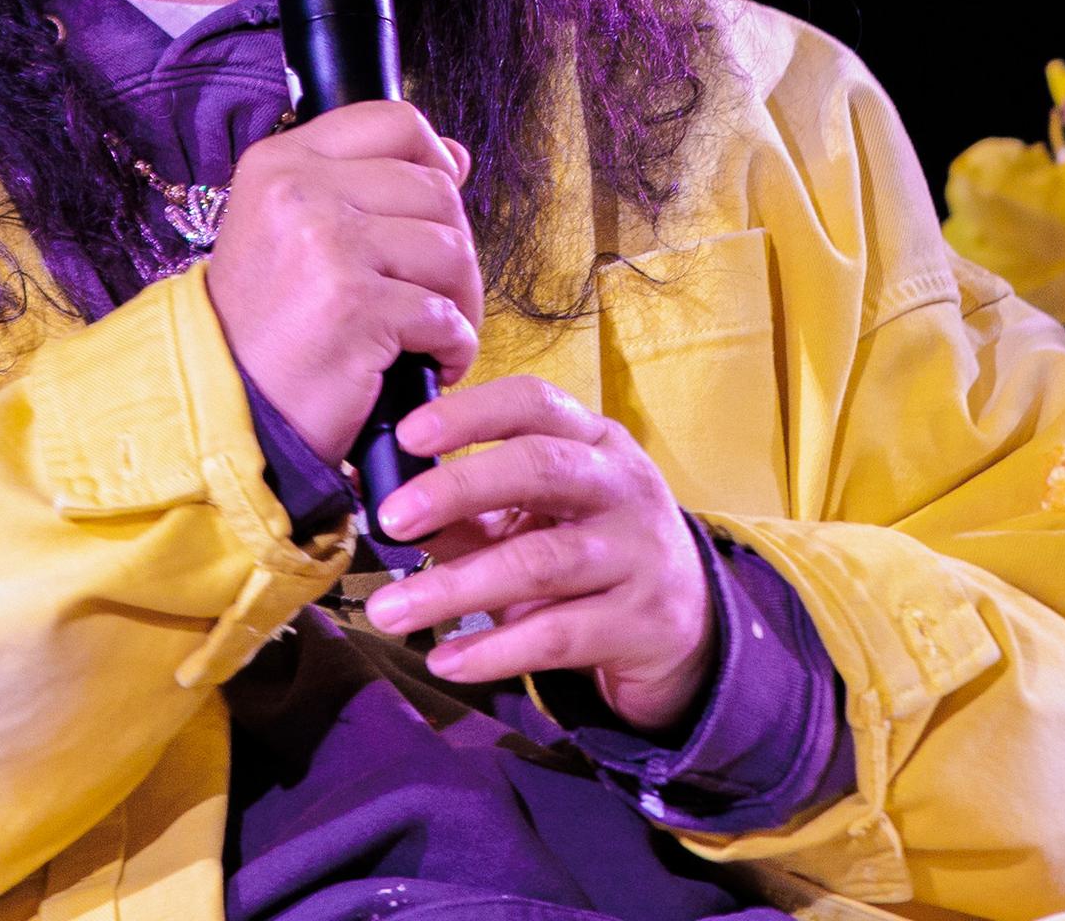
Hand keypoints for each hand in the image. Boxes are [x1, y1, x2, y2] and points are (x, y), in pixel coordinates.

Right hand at [202, 102, 480, 460]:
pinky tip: (428, 364)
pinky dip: (453, 347)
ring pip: (452, 250)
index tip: (435, 210)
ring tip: (433, 334)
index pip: (394, 121)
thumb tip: (455, 157)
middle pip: (437, 190)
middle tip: (435, 296)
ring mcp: (326, 246)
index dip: (435, 162)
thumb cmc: (266, 326)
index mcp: (281, 163)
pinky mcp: (354, 307)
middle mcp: (299, 191)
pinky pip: (446, 315)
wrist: (224, 407)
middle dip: (454, 250)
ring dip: (461, 301)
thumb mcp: (292, 231)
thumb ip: (367, 185)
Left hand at [361, 375, 715, 731]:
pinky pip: (558, 635)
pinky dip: (494, 651)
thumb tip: (377, 498)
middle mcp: (624, 486)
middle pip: (540, 469)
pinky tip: (446, 661)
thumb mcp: (536, 519)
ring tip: (389, 611)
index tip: (408, 434)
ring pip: (541, 561)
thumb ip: (467, 509)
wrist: (687, 629)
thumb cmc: (590, 554)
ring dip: (456, 589)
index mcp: (595, 442)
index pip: (534, 404)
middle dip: (458, 488)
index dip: (471, 412)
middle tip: (390, 519)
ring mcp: (640, 553)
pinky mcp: (644, 622)